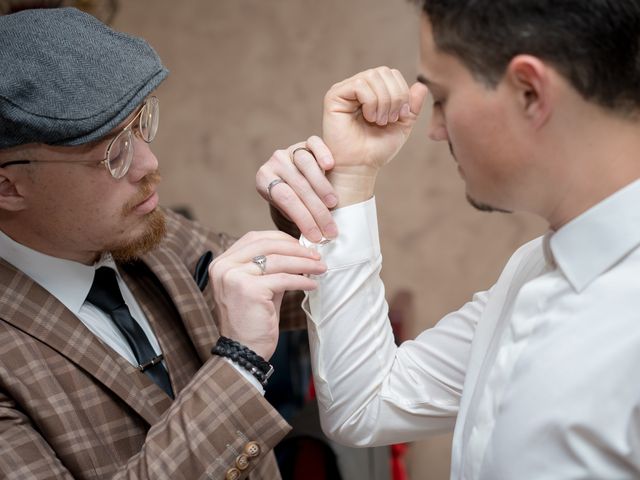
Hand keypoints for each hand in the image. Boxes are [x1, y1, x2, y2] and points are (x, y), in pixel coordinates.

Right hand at [208, 231, 325, 359]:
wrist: (243, 351)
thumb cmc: (252, 320)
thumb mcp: (258, 287)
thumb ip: (270, 267)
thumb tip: (298, 251)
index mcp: (222, 263)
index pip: (254, 238)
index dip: (281, 238)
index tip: (301, 244)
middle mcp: (224, 267)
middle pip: (267, 245)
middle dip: (296, 249)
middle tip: (316, 256)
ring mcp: (234, 277)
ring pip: (277, 261)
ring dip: (304, 263)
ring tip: (321, 268)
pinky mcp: (249, 290)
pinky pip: (283, 279)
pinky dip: (301, 280)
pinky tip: (312, 285)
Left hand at [257, 136, 337, 242]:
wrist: (298, 182)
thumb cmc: (295, 203)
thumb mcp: (288, 212)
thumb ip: (296, 221)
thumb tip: (308, 249)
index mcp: (264, 180)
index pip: (285, 200)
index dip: (303, 219)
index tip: (317, 237)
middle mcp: (275, 162)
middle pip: (298, 185)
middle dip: (316, 211)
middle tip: (330, 230)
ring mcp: (290, 150)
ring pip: (305, 164)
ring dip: (322, 186)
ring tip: (334, 204)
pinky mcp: (306, 143)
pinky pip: (314, 143)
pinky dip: (322, 153)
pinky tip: (331, 166)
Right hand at [322, 66, 427, 204]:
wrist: (360, 167)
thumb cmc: (377, 149)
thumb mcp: (402, 125)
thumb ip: (412, 106)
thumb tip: (420, 85)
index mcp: (371, 91)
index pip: (391, 74)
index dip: (402, 92)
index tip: (400, 116)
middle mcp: (356, 87)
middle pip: (383, 71)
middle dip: (394, 96)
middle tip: (390, 119)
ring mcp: (344, 90)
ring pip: (372, 76)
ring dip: (383, 101)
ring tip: (379, 121)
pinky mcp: (334, 96)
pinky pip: (359, 85)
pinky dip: (371, 102)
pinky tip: (369, 118)